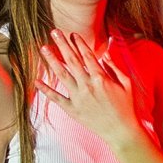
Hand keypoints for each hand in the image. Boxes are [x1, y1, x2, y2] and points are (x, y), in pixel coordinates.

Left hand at [38, 30, 141, 146]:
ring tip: (43, 48)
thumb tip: (106, 53)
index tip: (72, 34)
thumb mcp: (126, 84)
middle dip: (63, 45)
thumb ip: (115, 67)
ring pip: (62, 75)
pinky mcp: (72, 110)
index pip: (87, 56)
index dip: (79, 43)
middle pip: (72, 61)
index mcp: (101, 78)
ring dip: (52, 61)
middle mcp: (87, 86)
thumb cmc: (126, 106)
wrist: (120, 131)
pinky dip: (46, 90)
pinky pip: (56, 98)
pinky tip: (37, 81)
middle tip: (54, 32)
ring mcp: (78, 98)